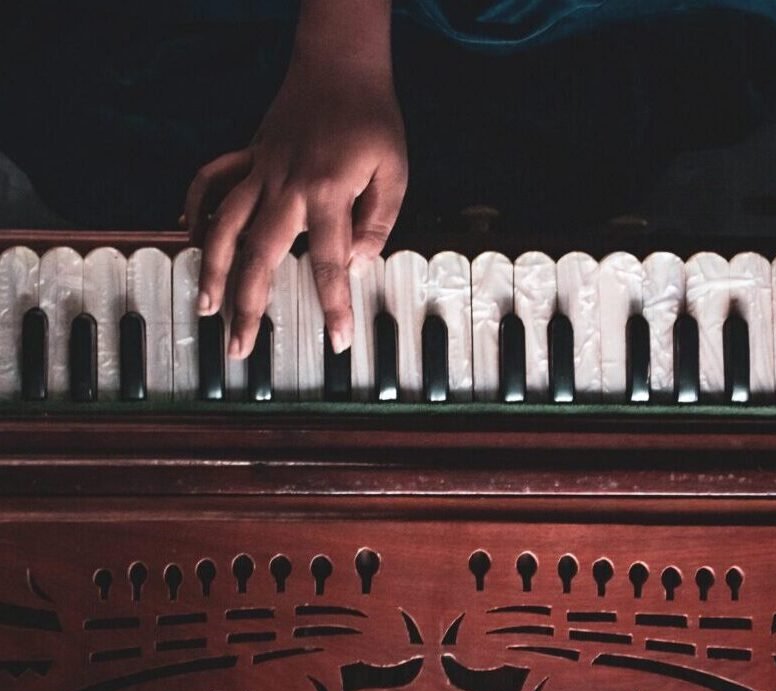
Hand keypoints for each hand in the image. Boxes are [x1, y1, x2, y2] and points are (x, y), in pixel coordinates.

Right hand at [185, 3, 405, 358]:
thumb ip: (378, 222)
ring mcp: (259, 171)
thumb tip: (357, 264)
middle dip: (247, 306)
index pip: (329, 263)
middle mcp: (285, 188)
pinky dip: (194, 207)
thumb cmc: (372, 120)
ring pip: (223, 225)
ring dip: (211, 268)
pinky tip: (188, 235)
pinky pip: (211, 181)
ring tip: (205, 306)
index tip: (336, 342)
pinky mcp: (247, 156)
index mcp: (328, 194)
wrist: (340, 66)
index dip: (333, 306)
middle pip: (258, 256)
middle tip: (238, 348)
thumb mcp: (394, 172)